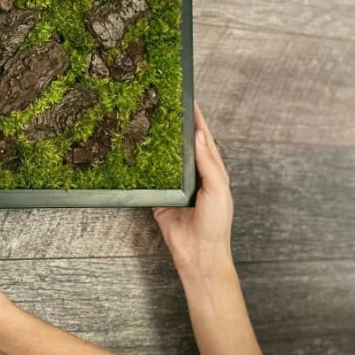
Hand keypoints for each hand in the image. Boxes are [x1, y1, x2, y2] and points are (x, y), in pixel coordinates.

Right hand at [153, 104, 233, 278]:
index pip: (204, 139)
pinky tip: (136, 153)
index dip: (197, 119)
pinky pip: (151, 179)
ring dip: (158, 144)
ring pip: (165, 160)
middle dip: (175, 127)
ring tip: (148, 122)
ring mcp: (176, 187)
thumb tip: (200, 135)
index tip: (188, 100)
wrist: (199, 254)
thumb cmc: (215, 225)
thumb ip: (208, 163)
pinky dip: (144, 167)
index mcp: (212, 171)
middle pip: (183, 146)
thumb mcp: (217, 190)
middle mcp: (194, 176)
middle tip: (163, 106)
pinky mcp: (160, 199)